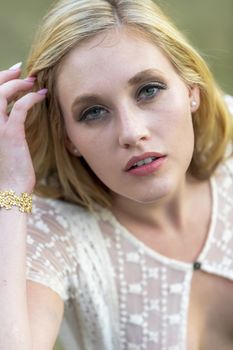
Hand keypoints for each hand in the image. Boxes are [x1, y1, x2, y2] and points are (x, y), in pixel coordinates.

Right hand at [0, 63, 46, 192]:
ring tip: (33, 81)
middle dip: (5, 76)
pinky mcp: (10, 134)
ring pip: (1, 94)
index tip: (13, 74)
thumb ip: (6, 126)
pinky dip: (31, 98)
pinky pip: (20, 108)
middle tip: (21, 71)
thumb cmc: (10, 169)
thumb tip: (15, 112)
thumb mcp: (4, 144)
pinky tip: (41, 96)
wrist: (10, 189)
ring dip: (17, 84)